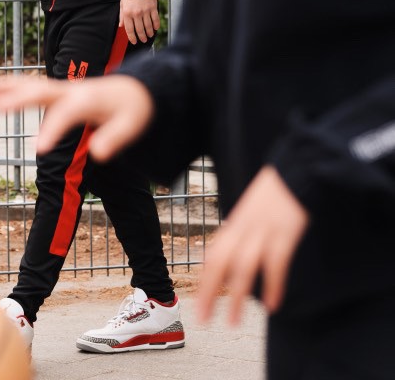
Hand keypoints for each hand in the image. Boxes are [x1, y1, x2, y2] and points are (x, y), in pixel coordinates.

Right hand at [0, 74, 154, 160]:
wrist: (133, 89)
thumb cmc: (132, 109)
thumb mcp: (132, 125)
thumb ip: (115, 138)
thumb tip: (98, 154)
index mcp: (88, 98)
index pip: (67, 113)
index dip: (53, 130)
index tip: (39, 151)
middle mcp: (71, 89)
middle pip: (41, 90)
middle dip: (19, 98)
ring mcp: (61, 87)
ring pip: (28, 84)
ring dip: (4, 85)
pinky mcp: (55, 90)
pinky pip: (27, 86)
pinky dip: (7, 86)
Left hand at [119, 0, 159, 43]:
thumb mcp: (122, 4)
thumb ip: (122, 15)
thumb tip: (121, 25)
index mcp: (127, 13)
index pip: (129, 29)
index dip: (132, 37)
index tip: (134, 41)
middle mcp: (136, 13)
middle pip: (139, 30)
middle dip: (142, 37)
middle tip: (143, 40)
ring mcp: (145, 11)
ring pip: (148, 26)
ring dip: (149, 33)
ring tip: (149, 35)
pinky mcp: (153, 8)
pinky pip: (155, 19)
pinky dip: (156, 25)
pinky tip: (155, 28)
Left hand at [196, 166, 309, 325]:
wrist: (295, 171)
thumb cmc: (273, 195)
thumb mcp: (249, 212)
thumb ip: (239, 234)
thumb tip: (230, 262)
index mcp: (235, 224)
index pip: (213, 256)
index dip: (203, 282)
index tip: (197, 306)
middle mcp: (244, 228)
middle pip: (221, 262)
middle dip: (210, 291)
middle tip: (204, 320)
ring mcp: (264, 230)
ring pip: (244, 265)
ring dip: (237, 295)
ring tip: (233, 321)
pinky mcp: (286, 232)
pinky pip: (276, 262)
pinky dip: (272, 284)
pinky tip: (272, 306)